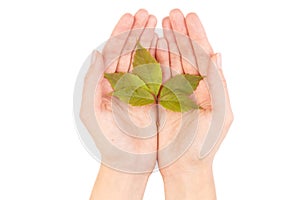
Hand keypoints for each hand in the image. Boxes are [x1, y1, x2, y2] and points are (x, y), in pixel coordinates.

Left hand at [80, 9, 157, 198]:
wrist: (127, 161)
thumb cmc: (107, 140)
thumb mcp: (92, 109)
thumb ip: (92, 81)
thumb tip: (96, 53)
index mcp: (107, 83)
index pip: (114, 52)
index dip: (121, 34)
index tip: (130, 17)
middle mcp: (123, 83)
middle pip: (130, 52)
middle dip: (137, 32)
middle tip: (146, 13)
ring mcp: (140, 89)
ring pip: (146, 60)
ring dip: (151, 42)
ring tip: (158, 23)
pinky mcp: (154, 98)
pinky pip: (159, 76)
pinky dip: (162, 61)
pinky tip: (166, 46)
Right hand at [156, 9, 232, 198]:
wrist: (183, 167)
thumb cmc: (202, 146)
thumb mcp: (218, 114)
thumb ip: (218, 84)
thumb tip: (218, 55)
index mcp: (208, 87)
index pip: (202, 54)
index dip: (196, 34)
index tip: (188, 17)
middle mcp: (191, 86)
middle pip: (185, 54)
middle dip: (180, 33)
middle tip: (172, 13)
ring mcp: (174, 91)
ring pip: (170, 62)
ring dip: (166, 42)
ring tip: (160, 23)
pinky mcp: (159, 99)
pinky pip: (156, 77)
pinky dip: (153, 61)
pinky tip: (151, 46)